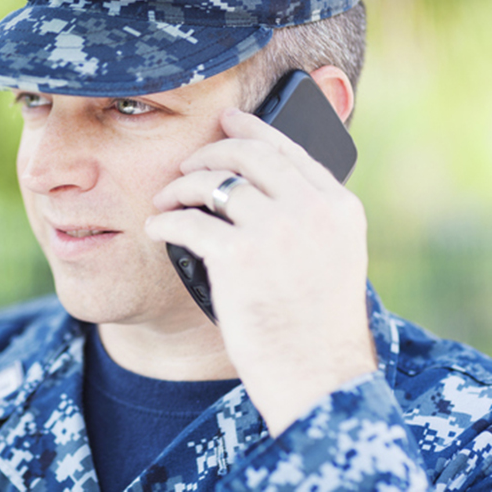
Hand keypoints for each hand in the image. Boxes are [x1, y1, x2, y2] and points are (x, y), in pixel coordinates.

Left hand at [145, 108, 376, 435]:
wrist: (317, 375)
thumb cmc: (315, 322)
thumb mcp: (332, 256)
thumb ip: (308, 215)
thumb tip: (258, 180)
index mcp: (338, 207)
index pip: (289, 149)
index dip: (251, 130)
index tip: (228, 119)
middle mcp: (311, 210)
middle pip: (248, 155)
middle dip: (209, 152)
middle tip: (186, 164)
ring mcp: (276, 231)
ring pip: (212, 183)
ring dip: (180, 188)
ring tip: (166, 200)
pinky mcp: (239, 257)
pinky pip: (188, 221)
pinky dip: (166, 222)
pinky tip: (158, 228)